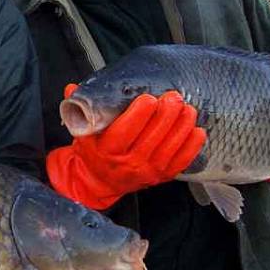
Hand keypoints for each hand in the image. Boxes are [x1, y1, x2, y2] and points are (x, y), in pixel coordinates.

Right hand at [48, 86, 205, 209]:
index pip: (124, 132)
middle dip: (165, 116)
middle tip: (174, 97)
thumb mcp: (82, 132)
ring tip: (188, 109)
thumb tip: (71, 88)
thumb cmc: (92, 151)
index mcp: (106, 151)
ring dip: (181, 127)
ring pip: (168, 149)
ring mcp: (146, 173)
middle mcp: (127, 165)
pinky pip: (180, 162)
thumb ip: (79, 109)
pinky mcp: (161, 177)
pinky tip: (197, 130)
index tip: (149, 98)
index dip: (138, 115)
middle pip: (150, 139)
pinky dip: (191, 146)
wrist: (99, 181)